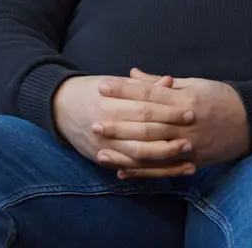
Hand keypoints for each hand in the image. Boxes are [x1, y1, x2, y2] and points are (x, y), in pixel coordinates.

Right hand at [51, 75, 197, 175]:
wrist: (59, 106)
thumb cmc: (91, 90)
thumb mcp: (114, 82)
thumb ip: (142, 85)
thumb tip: (170, 81)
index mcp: (110, 102)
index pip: (145, 108)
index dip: (168, 111)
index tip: (189, 112)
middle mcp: (106, 125)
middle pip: (143, 133)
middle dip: (170, 135)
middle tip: (193, 136)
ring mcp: (103, 144)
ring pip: (138, 154)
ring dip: (164, 157)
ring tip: (187, 156)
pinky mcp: (101, 157)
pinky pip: (129, 167)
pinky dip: (150, 171)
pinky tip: (169, 171)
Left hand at [95, 68, 248, 178]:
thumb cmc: (221, 97)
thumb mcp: (194, 83)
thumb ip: (161, 82)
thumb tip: (132, 72)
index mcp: (184, 99)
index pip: (148, 94)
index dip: (124, 90)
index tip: (102, 87)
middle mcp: (185, 123)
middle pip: (146, 124)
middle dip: (118, 123)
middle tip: (94, 122)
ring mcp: (188, 145)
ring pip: (151, 150)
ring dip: (124, 151)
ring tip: (100, 151)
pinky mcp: (191, 161)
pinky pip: (163, 169)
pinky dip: (142, 172)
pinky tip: (122, 172)